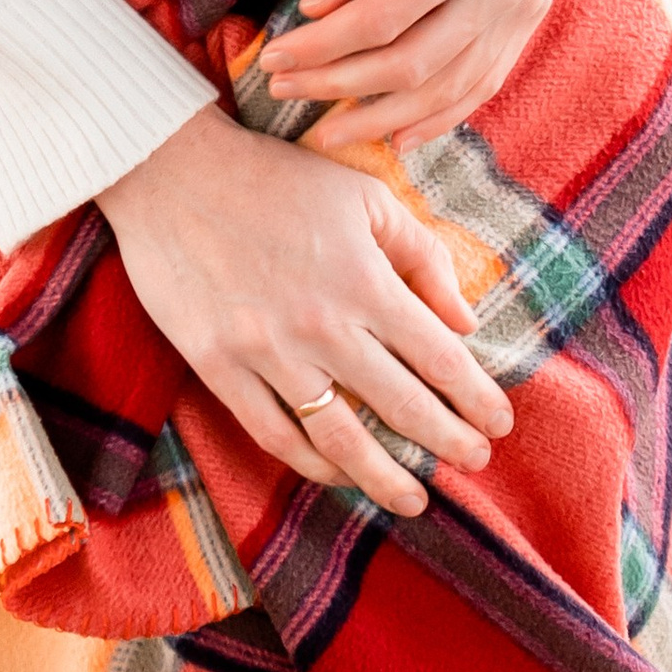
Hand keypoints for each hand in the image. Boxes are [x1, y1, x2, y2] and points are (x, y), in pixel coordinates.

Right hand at [97, 108, 512, 519]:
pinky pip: (274, 433)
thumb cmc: (276, 179)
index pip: (438, 357)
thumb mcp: (364, 198)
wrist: (172, 172)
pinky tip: (340, 475)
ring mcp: (266, 352)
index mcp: (363, 281)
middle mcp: (321, 326)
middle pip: (400, 405)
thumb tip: (464, 322)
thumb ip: (421, 256)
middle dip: (447, 442)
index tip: (498, 423)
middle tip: (476, 463)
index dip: (475, 398)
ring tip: (414, 499)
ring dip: (384, 476)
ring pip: (339, 437)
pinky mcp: (218, 367)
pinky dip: (312, 464)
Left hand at [263, 0, 609, 152]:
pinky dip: (440, 117)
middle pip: (408, 65)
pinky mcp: (531, 19)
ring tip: (330, 130)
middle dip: (338, 86)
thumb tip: (314, 7)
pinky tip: (399, 135)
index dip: (320, 46)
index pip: (377, 20)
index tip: (275, 55)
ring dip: (383, 117)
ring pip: (447, 90)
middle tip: (284, 89)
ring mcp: (523, 12)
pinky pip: (483, 85)